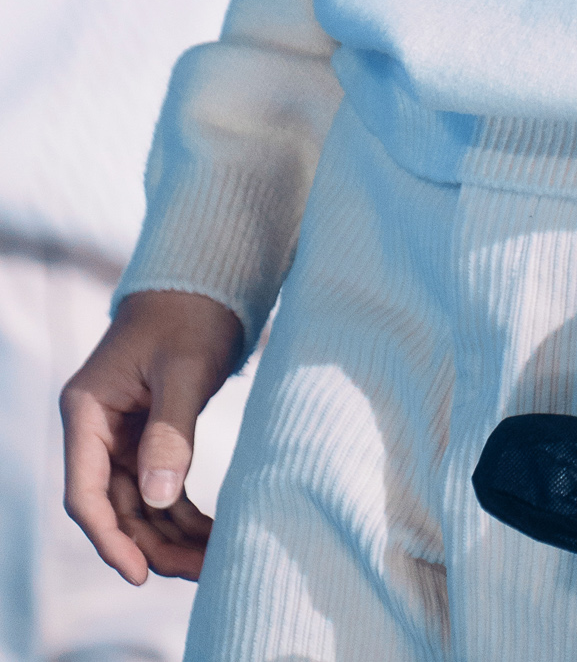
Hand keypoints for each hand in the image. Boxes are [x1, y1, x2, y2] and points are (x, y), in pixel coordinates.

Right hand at [61, 289, 243, 585]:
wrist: (206, 279)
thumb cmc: (191, 313)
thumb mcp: (185, 368)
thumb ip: (171, 431)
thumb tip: (161, 499)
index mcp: (87, 409)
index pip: (86, 492)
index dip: (109, 538)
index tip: (139, 574)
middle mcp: (96, 428)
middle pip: (114, 507)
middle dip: (152, 544)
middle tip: (200, 571)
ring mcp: (120, 435)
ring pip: (138, 504)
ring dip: (169, 535)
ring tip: (212, 561)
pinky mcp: (146, 436)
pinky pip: (158, 488)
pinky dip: (180, 513)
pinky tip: (209, 534)